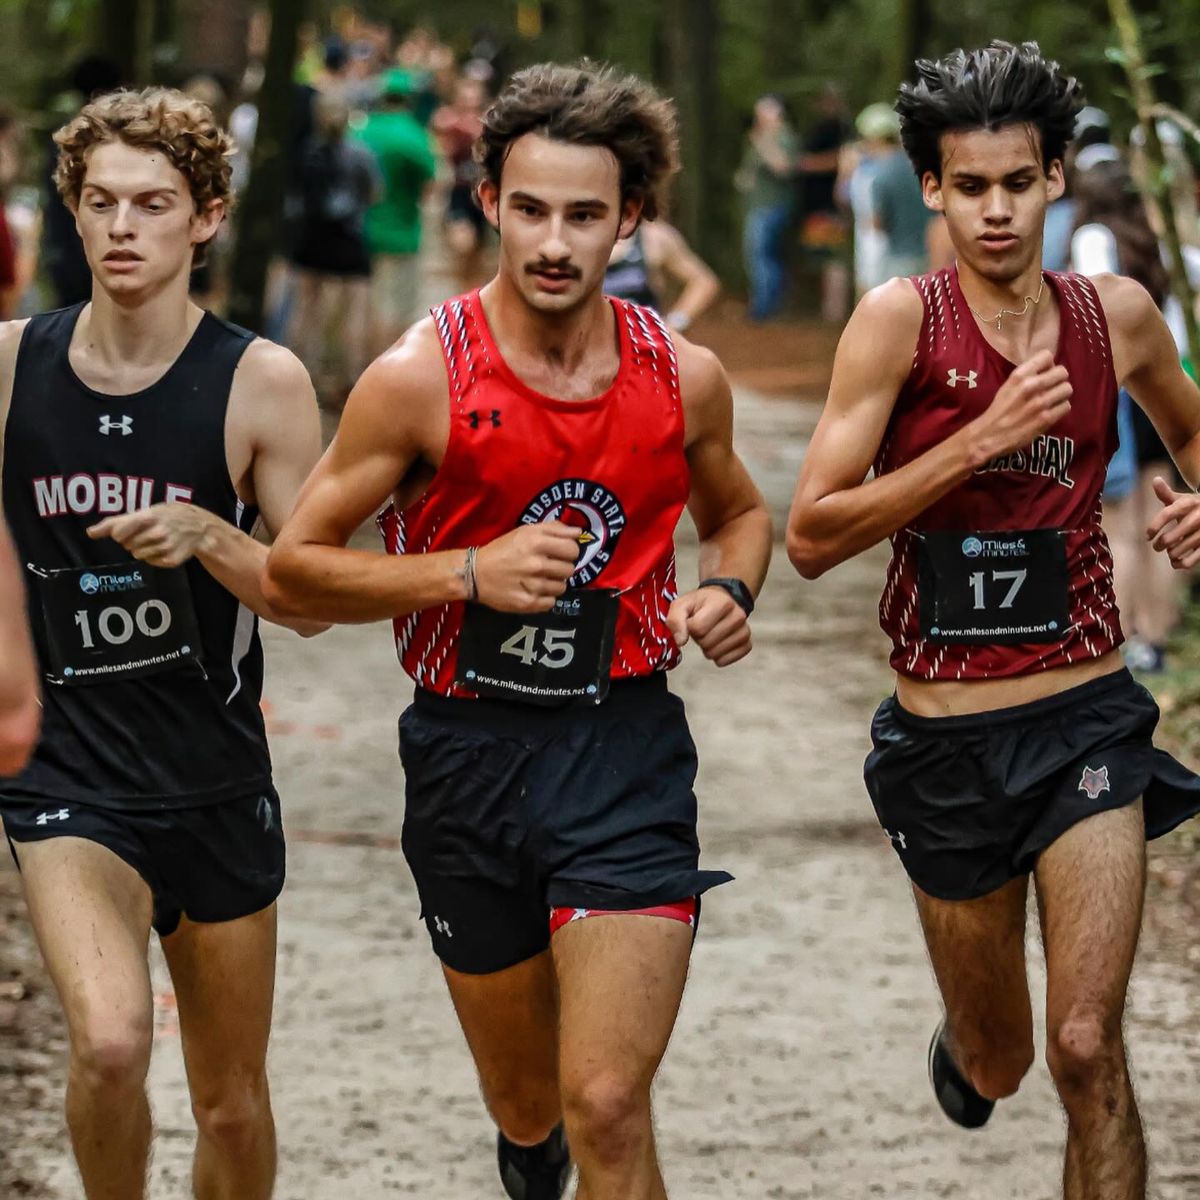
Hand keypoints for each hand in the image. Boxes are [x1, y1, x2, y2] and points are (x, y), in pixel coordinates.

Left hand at [87, 502, 212, 567]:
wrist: (198, 526)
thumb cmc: (166, 516)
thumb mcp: (144, 512)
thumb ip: (116, 522)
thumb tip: (90, 533)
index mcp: (149, 517)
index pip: (118, 532)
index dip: (120, 533)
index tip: (128, 529)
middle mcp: (158, 533)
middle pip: (127, 545)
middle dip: (134, 540)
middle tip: (149, 532)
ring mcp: (166, 547)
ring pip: (138, 555)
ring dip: (143, 549)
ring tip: (157, 540)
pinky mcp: (171, 560)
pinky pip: (150, 562)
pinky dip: (154, 557)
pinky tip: (165, 548)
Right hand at [474, 521, 579, 612]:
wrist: (475, 574)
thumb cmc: (502, 550)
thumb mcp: (525, 531)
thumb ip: (554, 529)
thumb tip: (579, 533)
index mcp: (536, 542)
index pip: (573, 549)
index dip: (569, 551)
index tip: (560, 553)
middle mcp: (536, 564)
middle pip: (570, 569)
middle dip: (561, 567)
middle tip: (547, 567)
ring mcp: (533, 586)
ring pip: (562, 587)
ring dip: (553, 583)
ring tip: (539, 579)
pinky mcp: (528, 603)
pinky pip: (551, 602)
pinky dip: (545, 597)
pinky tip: (533, 590)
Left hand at [666, 586, 751, 666]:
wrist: (721, 601)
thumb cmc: (700, 604)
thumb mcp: (682, 604)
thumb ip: (675, 620)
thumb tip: (681, 641)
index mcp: (723, 603)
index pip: (698, 628)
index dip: (690, 627)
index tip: (693, 620)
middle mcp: (738, 616)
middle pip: (706, 643)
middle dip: (699, 638)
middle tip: (702, 628)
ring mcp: (745, 631)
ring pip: (715, 654)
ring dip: (707, 648)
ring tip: (710, 634)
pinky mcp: (747, 645)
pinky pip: (725, 661)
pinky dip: (717, 656)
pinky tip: (718, 643)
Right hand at [969, 351, 1071, 462]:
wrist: (989, 436)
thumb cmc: (999, 410)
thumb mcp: (1007, 386)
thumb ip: (1026, 375)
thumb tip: (1047, 369)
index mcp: (1019, 376)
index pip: (1047, 356)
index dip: (1048, 365)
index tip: (1044, 373)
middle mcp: (1030, 386)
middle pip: (1062, 372)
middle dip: (1058, 379)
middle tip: (1051, 388)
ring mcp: (1040, 403)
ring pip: (1067, 389)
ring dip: (1061, 395)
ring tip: (1052, 401)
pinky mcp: (1046, 419)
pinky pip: (1066, 406)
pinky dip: (1060, 409)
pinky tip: (1051, 412)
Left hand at [1146, 476, 1199, 568]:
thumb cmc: (1195, 508)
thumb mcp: (1183, 500)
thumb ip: (1166, 494)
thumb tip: (1156, 480)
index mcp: (1188, 504)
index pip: (1166, 514)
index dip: (1153, 527)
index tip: (1147, 536)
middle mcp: (1197, 517)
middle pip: (1168, 539)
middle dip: (1159, 545)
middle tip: (1157, 546)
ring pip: (1177, 551)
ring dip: (1170, 554)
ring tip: (1170, 551)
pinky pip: (1190, 562)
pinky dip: (1180, 565)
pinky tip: (1177, 562)